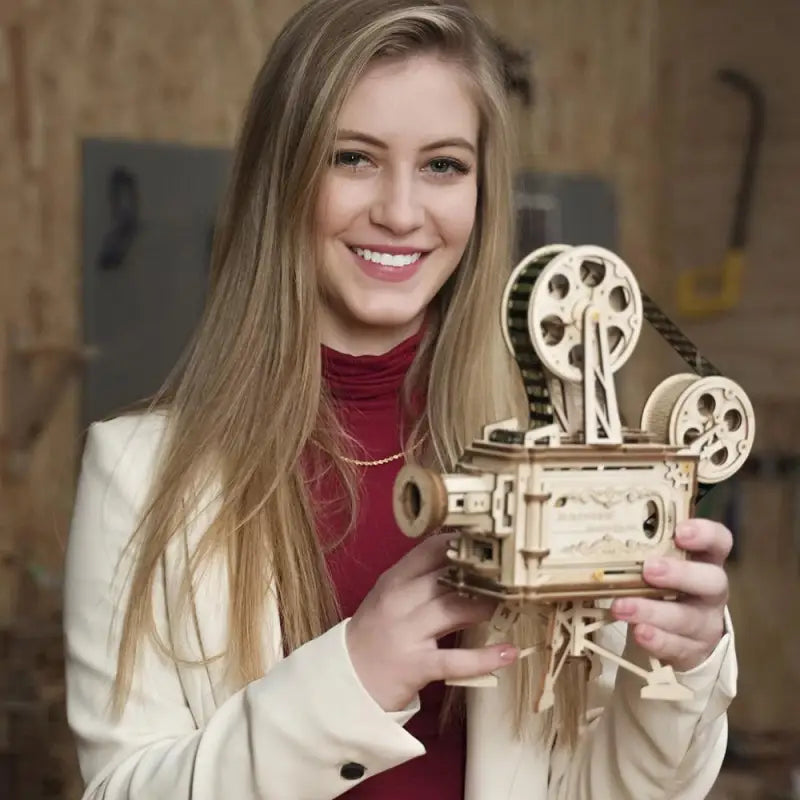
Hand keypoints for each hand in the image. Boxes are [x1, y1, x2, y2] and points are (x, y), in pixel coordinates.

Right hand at [345, 532, 518, 711]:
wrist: (346, 680)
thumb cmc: (374, 635)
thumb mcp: (390, 598)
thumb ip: (420, 580)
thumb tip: (464, 562)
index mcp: (394, 580)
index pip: (431, 549)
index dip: (462, 542)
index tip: (488, 541)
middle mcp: (399, 601)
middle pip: (447, 576)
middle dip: (482, 574)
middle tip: (510, 573)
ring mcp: (407, 633)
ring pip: (454, 609)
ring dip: (487, 605)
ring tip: (511, 603)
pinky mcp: (416, 665)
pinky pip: (455, 659)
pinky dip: (485, 657)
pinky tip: (508, 652)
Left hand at [611, 518, 730, 672]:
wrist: (682, 637)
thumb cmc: (663, 588)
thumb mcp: (660, 565)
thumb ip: (643, 549)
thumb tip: (598, 529)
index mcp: (705, 561)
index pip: (719, 541)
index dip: (705, 535)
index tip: (680, 532)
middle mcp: (711, 591)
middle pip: (711, 580)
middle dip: (680, 574)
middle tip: (649, 569)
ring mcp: (705, 623)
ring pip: (687, 617)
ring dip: (653, 611)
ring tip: (621, 606)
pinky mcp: (693, 651)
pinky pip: (677, 646)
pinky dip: (656, 640)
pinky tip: (638, 632)